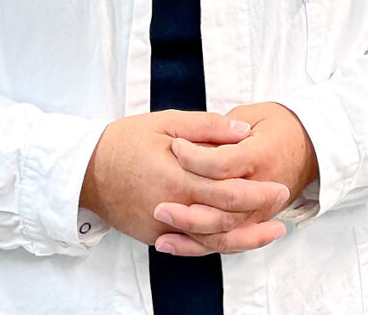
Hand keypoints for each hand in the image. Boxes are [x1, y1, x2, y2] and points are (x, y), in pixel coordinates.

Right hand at [79, 110, 290, 247]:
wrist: (84, 170)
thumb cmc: (124, 141)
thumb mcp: (166, 122)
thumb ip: (207, 128)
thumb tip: (243, 132)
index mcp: (178, 179)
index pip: (228, 192)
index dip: (258, 191)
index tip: (279, 186)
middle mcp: (172, 209)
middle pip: (226, 220)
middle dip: (258, 213)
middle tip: (282, 204)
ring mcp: (163, 228)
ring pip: (212, 241)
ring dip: (245, 237)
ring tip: (270, 231)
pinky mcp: (155, 236)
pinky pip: (193, 245)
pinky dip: (217, 243)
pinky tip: (235, 236)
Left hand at [154, 102, 319, 256]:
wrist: (311, 147)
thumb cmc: (279, 127)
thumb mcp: (255, 114)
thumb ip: (222, 126)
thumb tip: (191, 139)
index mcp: (261, 156)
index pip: (222, 164)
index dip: (194, 157)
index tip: (174, 147)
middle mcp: (264, 188)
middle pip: (223, 206)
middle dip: (188, 210)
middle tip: (158, 206)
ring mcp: (262, 211)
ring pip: (225, 232)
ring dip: (191, 233)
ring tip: (162, 232)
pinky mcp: (255, 223)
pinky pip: (228, 241)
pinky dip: (199, 246)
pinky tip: (172, 244)